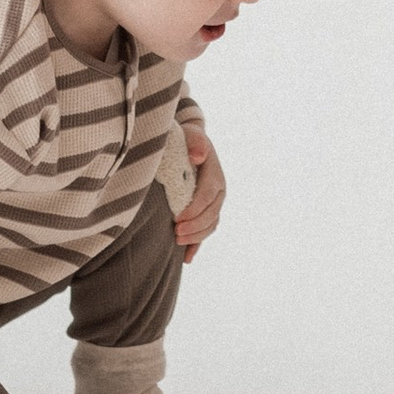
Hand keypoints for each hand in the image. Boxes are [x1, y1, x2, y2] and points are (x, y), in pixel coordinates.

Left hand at [172, 127, 225, 259]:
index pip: (208, 195)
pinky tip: (186, 258)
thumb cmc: (187, 140)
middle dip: (194, 226)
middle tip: (175, 232)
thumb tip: (197, 157)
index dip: (194, 209)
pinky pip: (205, 231)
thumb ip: (195, 142)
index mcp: (215, 175)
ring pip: (210, 225)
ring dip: (196, 237)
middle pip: (211, 214)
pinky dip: (196, 245)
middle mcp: (218, 192)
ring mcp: (213, 204)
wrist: (189, 146)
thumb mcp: (191, 135)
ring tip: (176, 240)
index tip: (177, 218)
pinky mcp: (206, 212)